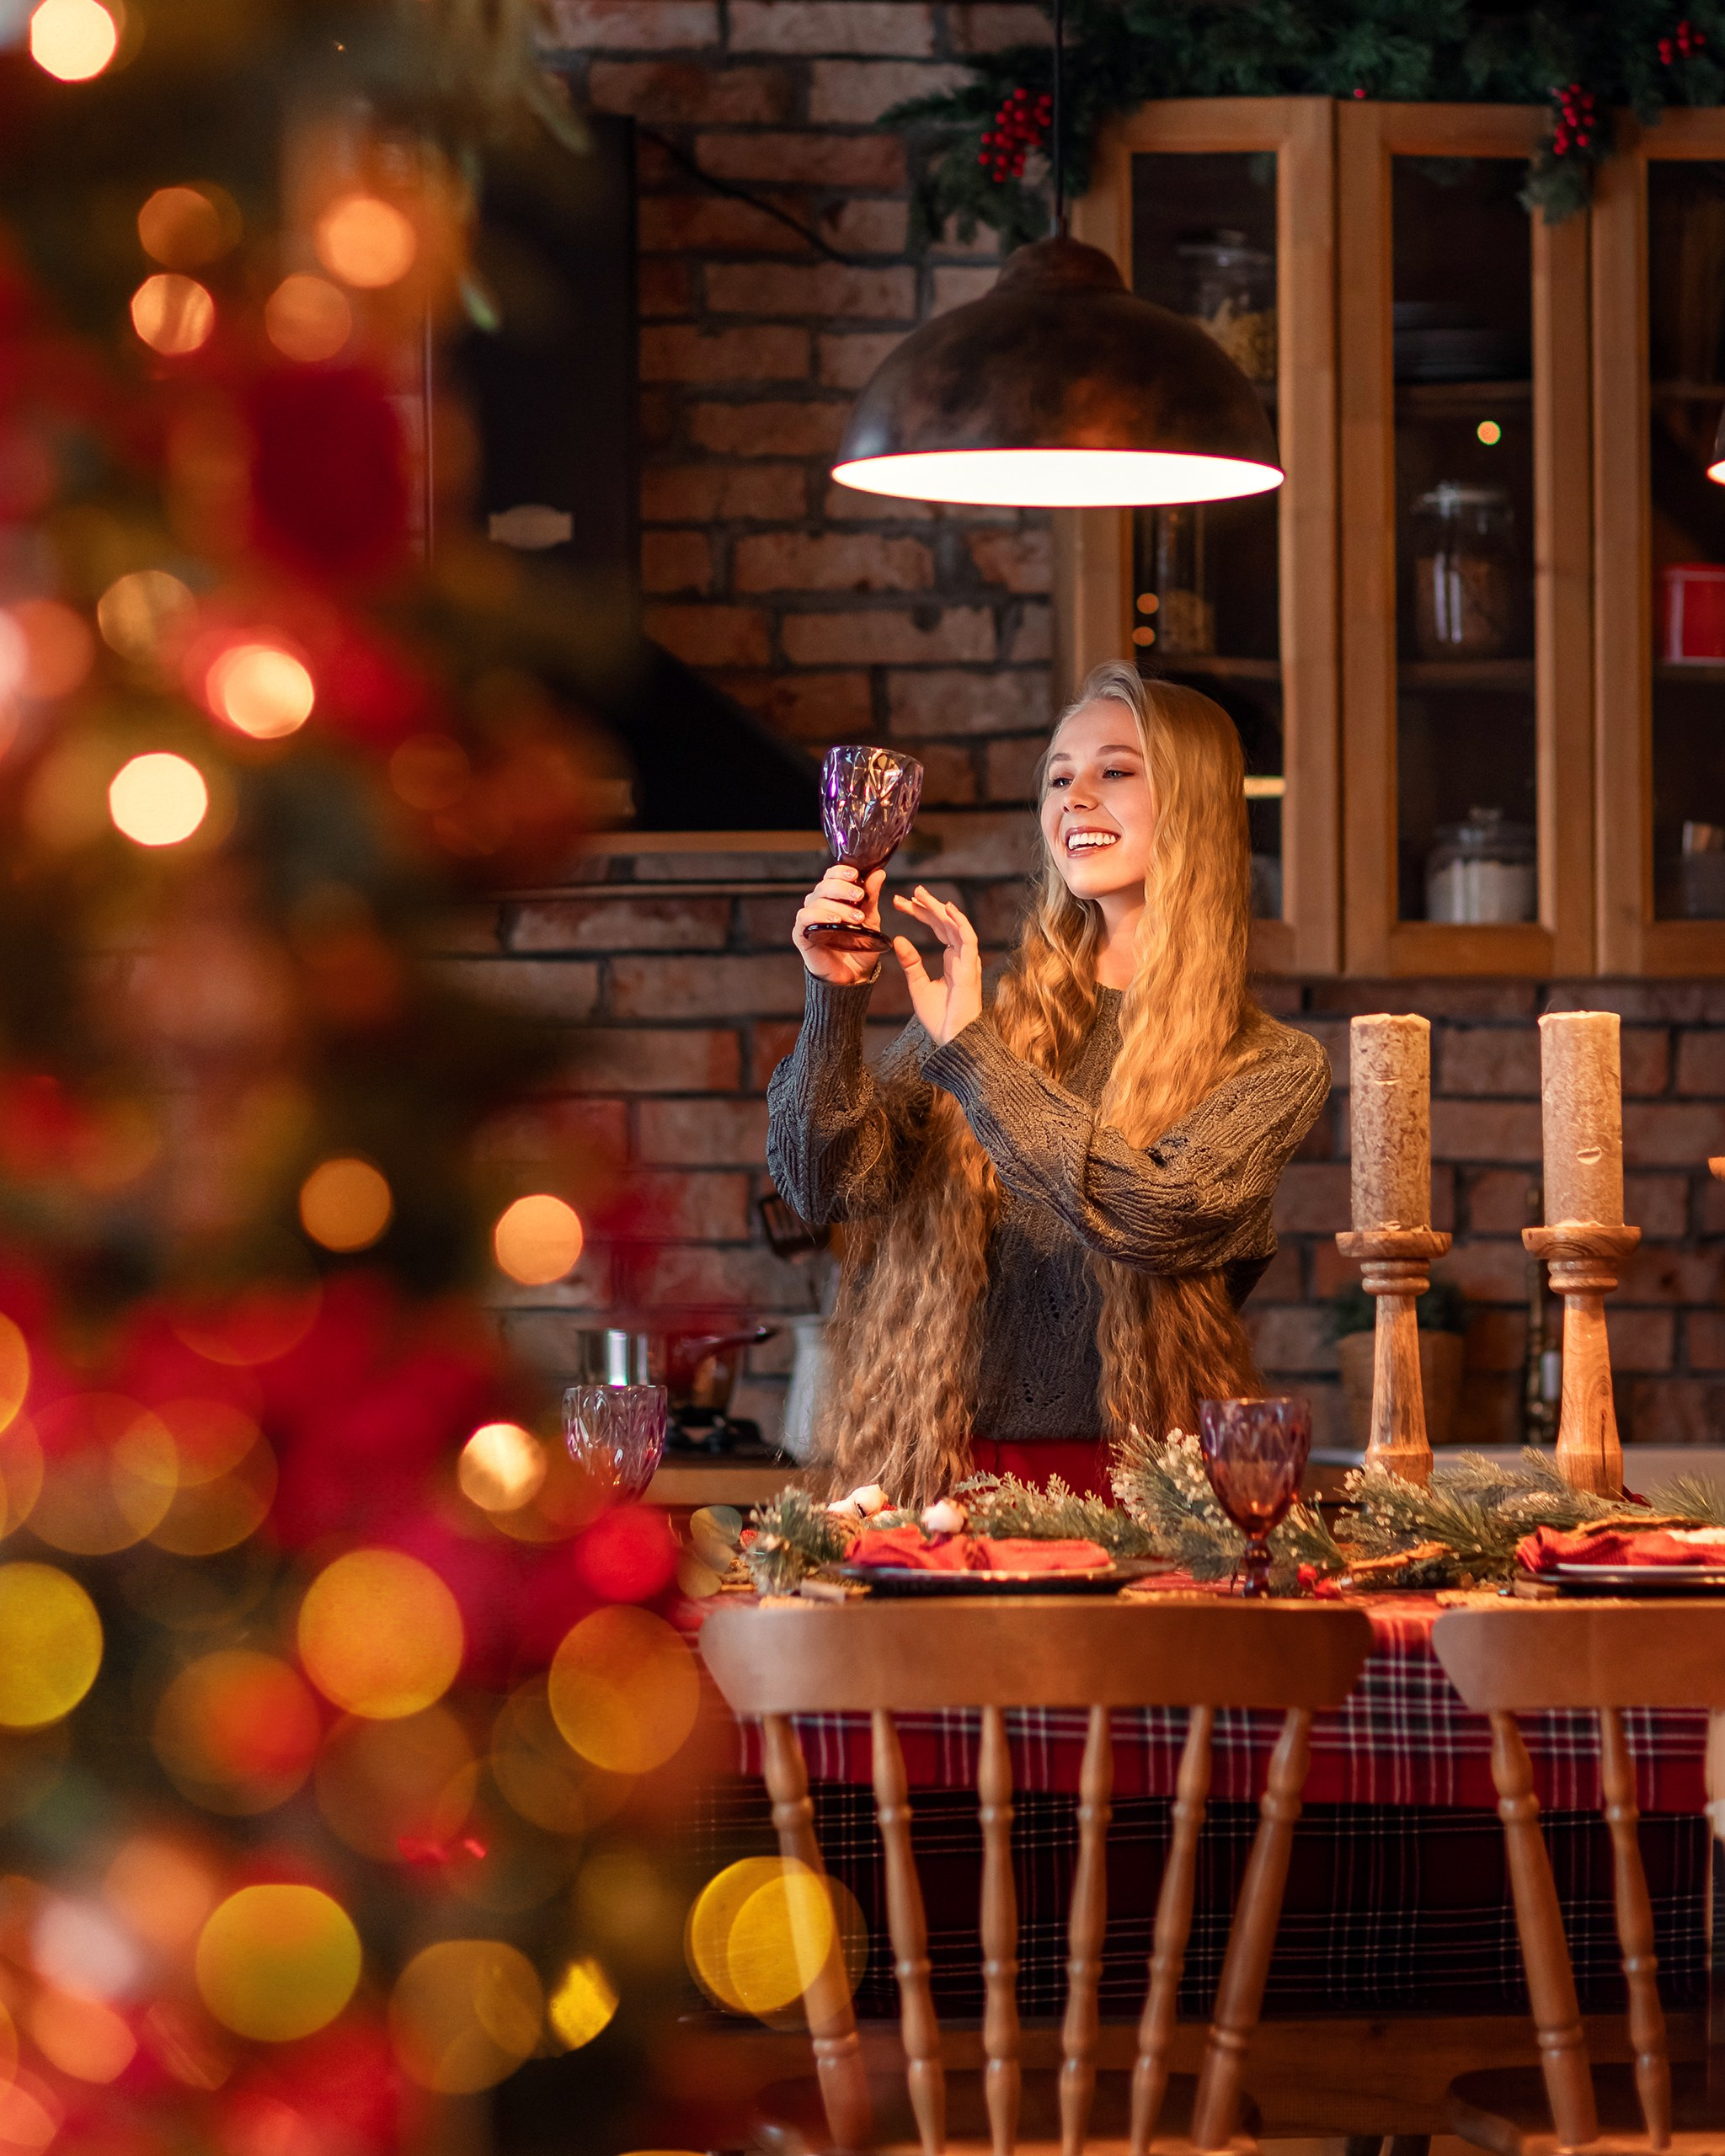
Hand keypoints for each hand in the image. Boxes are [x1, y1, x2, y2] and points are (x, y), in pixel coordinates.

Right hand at [793, 865, 885, 985]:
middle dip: (842, 888)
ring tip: (855, 918)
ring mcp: (809, 919)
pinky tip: (835, 921)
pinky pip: (805, 918)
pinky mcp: (802, 934)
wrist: (854, 976)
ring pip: (816, 900)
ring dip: (837, 905)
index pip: (831, 876)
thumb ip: (871, 897)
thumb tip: (879, 873)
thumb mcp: (871, 920)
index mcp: (833, 898)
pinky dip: (820, 915)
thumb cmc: (860, 947)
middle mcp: (818, 905)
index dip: (841, 871)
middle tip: (859, 896)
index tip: (856, 874)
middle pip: (824, 885)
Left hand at [892, 887, 982, 1046]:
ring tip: (921, 894)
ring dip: (939, 909)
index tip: (903, 903)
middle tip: (911, 892)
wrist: (952, 1039)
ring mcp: (968, 962)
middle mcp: (962, 957)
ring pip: (955, 926)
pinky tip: (946, 908)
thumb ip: (911, 963)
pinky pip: (968, 940)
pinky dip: (959, 922)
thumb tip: (898, 939)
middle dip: (929, 906)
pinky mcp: (970, 968)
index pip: (939, 929)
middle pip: (946, 924)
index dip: (922, 914)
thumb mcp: (918, 986)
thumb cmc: (940, 1018)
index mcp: (952, 961)